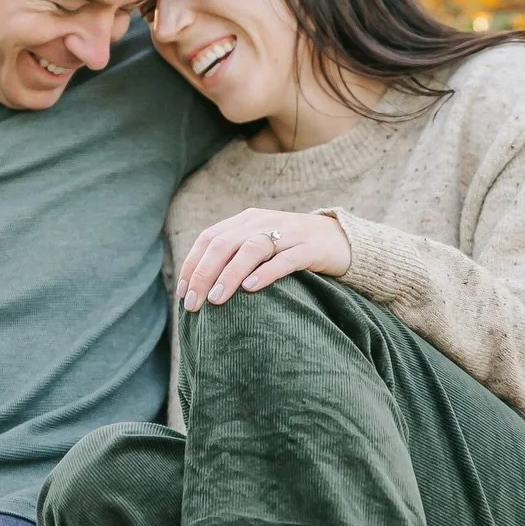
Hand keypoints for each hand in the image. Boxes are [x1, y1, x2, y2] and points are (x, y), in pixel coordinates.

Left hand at [178, 208, 350, 310]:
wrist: (342, 240)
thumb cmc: (292, 250)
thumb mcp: (260, 248)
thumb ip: (234, 258)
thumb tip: (200, 288)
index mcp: (246, 221)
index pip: (209, 238)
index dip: (192, 265)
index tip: (182, 293)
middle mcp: (263, 222)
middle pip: (224, 243)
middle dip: (204, 274)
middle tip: (193, 304)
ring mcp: (288, 233)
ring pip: (251, 249)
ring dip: (230, 274)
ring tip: (216, 300)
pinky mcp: (310, 248)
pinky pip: (285, 259)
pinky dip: (266, 273)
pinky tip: (251, 289)